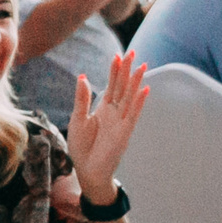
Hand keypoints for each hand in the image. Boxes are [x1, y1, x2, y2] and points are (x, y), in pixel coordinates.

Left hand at [65, 51, 149, 201]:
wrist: (87, 170)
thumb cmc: (82, 146)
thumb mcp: (77, 119)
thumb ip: (81, 99)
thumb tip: (82, 76)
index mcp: (102, 108)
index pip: (110, 85)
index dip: (114, 71)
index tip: (118, 55)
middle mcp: (114, 112)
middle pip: (122, 87)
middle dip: (126, 70)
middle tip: (132, 52)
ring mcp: (121, 121)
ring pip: (129, 97)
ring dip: (135, 82)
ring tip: (141, 66)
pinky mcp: (124, 132)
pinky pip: (133, 114)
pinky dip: (139, 102)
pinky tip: (144, 89)